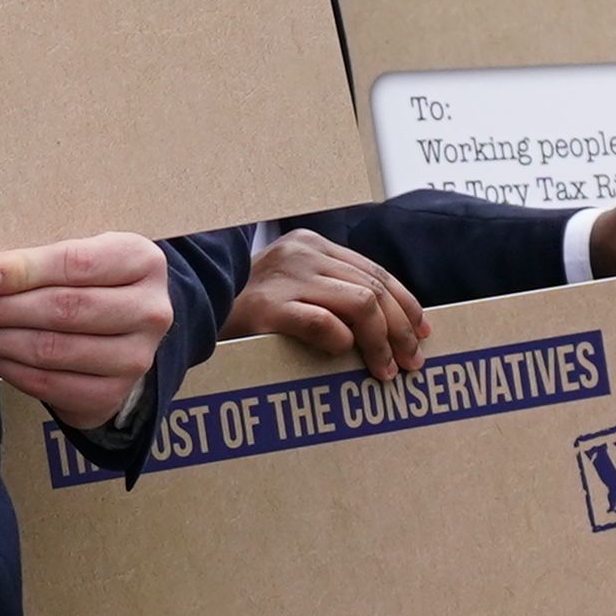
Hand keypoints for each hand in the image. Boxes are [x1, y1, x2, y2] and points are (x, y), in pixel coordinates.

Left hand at [0, 234, 180, 431]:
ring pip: (51, 350)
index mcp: (142, 261)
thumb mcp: (76, 255)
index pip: (77, 264)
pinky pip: (46, 384)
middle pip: (63, 310)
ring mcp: (135, 358)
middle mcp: (150, 311)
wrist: (121, 331)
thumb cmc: (88, 281)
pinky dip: (4, 367)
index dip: (23, 270)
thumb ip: (36, 260)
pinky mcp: (111, 394)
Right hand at [223, 229, 430, 376]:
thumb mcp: (292, 290)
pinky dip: (341, 340)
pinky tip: (345, 355)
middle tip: (411, 363)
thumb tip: (393, 326)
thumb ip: (332, 293)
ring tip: (385, 370)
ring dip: (382, 342)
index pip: (374, 272)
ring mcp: (282, 278)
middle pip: (374, 289)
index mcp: (309, 245)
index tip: (423, 333)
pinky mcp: (265, 309)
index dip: (406, 304)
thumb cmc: (246, 314)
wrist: (192, 315)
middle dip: (401, 330)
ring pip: (360, 303)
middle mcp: (299, 254)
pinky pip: (322, 323)